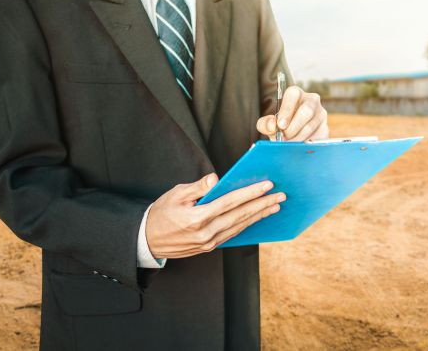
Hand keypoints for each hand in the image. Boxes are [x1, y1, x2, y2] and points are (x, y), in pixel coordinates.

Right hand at [146, 173, 284, 257]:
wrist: (147, 240)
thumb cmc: (161, 213)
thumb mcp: (175, 194)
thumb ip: (198, 187)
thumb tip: (216, 179)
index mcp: (197, 218)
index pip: (230, 202)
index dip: (250, 193)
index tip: (267, 185)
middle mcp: (206, 233)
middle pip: (240, 216)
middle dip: (262, 205)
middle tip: (280, 196)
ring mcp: (209, 242)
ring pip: (239, 226)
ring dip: (259, 216)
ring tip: (274, 207)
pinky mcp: (209, 247)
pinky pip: (232, 234)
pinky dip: (246, 225)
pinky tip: (257, 218)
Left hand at [256, 86, 328, 140]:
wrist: (292, 134)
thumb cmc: (280, 125)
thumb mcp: (269, 123)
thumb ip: (265, 123)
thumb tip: (272, 126)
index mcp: (296, 94)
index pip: (293, 95)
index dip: (287, 110)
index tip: (280, 125)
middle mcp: (311, 100)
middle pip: (306, 111)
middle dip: (293, 127)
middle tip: (284, 138)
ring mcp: (320, 114)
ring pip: (311, 126)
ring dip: (297, 138)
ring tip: (288, 144)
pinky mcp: (325, 128)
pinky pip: (316, 137)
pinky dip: (305, 144)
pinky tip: (298, 147)